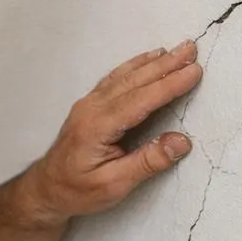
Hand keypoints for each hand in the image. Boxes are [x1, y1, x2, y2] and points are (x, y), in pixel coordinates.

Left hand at [25, 40, 202, 223]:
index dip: (169, 85)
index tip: (194, 71)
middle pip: (134, 81)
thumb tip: (182, 141)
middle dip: (166, 65)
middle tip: (192, 50)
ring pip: (125, 76)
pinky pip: (116, 78)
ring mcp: (88, 103)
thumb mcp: (114, 185)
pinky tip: (149, 58)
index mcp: (97, 126)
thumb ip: (147, 162)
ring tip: (178, 49)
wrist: (46, 189)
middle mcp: (91, 108)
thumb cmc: (78, 191)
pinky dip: (135, 65)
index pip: (140, 100)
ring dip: (153, 61)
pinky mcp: (89, 104)